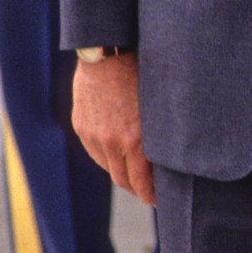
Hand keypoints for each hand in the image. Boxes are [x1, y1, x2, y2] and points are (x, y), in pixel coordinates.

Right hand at [72, 52, 154, 205]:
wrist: (110, 52)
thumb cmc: (144, 75)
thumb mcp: (160, 109)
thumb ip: (159, 138)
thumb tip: (170, 160)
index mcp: (135, 141)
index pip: (142, 185)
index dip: (151, 197)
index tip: (160, 200)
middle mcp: (111, 143)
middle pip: (124, 182)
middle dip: (138, 189)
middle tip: (150, 191)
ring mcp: (93, 135)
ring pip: (108, 168)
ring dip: (122, 172)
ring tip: (135, 169)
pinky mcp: (81, 126)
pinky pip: (95, 152)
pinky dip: (106, 156)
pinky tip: (118, 151)